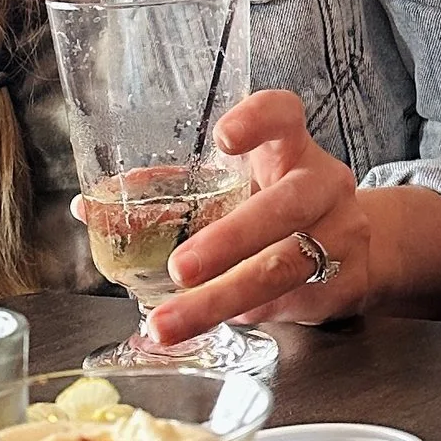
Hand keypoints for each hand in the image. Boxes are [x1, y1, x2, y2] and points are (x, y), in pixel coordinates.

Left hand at [147, 91, 370, 341]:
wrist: (351, 248)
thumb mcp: (237, 186)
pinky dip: (244, 316)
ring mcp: (341, 233)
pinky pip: (288, 302)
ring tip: (170, 322)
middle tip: (178, 268)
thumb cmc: (274, 205)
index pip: (283, 115)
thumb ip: (173, 193)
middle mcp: (322, 183)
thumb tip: (89, 209)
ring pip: (282, 268)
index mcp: (290, 146)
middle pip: (283, 206)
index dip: (256, 121)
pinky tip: (211, 325)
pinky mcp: (345, 280)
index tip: (221, 138)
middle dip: (228, 240)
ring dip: (221, 298)